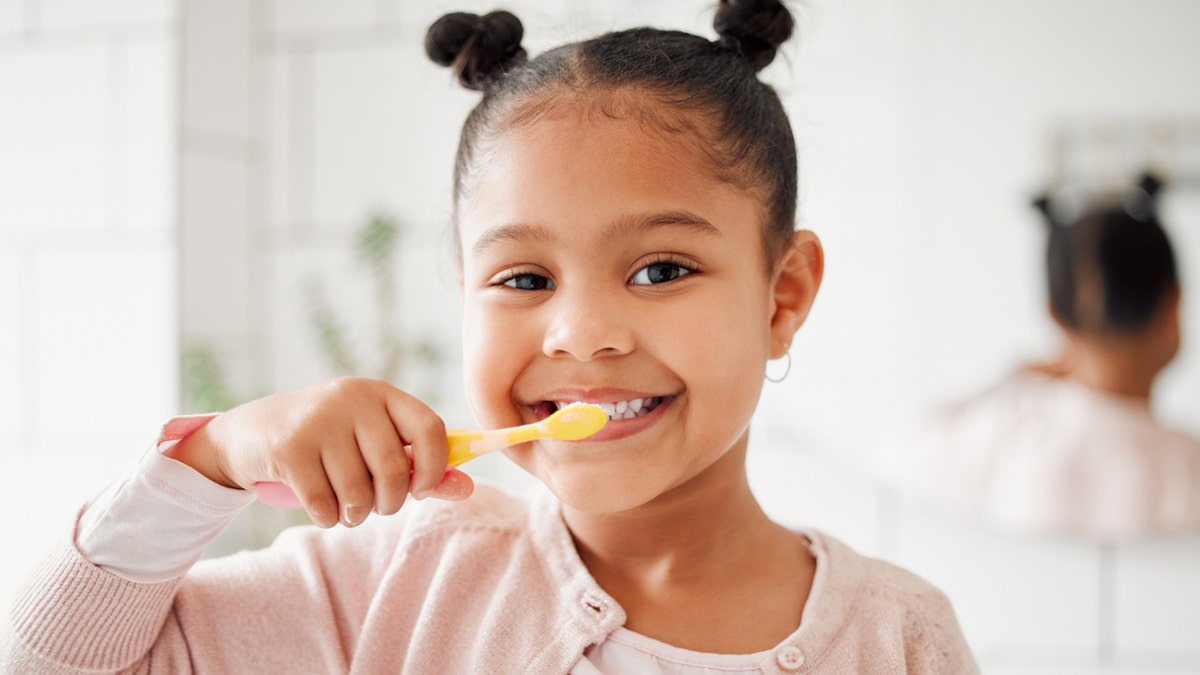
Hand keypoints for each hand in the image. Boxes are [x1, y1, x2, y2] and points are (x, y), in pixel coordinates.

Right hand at [165, 377, 473, 527]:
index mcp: (382, 394)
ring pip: (359, 493)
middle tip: (376, 506)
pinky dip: (329, 518)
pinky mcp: (289, 449)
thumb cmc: (328, 442)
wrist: (250, 434)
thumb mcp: (373, 443)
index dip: (436, 468)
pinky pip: (325, 505)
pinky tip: (322, 507)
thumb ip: (422, 466)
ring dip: (356, 514)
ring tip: (347, 507)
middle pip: (394, 469)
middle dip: (390, 502)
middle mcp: (352, 400)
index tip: (422, 489)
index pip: (431, 428)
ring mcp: (318, 422)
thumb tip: (467, 489)